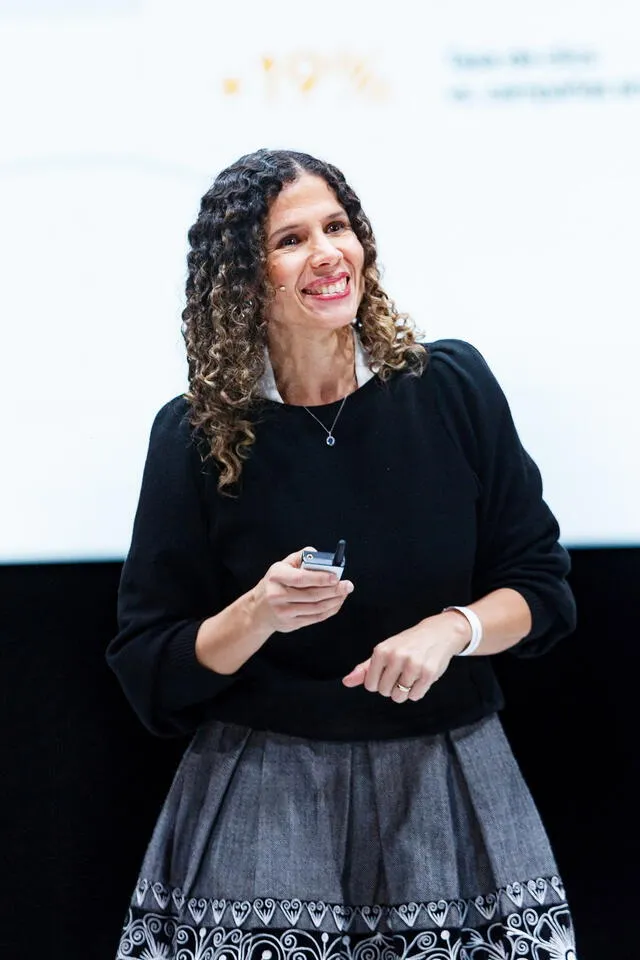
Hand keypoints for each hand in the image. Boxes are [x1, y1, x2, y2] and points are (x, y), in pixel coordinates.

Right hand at [252, 547, 353, 634]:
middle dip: (333, 590)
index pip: (301, 578)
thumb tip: (319, 555)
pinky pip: (315, 618)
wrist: (257, 610)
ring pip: (316, 608)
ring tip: (344, 593)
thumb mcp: (281, 566)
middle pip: (312, 595)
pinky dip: (329, 611)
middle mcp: (277, 595)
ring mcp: (284, 612)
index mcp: (276, 577)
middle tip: (348, 585)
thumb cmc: (274, 584)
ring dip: (334, 601)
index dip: (320, 578)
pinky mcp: (290, 624)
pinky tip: (336, 603)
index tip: (336, 576)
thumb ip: (300, 557)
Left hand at [342, 613, 468, 703]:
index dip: (378, 683)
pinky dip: (417, 691)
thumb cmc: (407, 644)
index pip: (370, 685)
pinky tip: (420, 677)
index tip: (387, 673)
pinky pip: (415, 696)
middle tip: (401, 673)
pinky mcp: (428, 673)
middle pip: (384, 692)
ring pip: (400, 696)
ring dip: (404, 691)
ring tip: (410, 676)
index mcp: (382, 651)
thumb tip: (346, 682)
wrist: (438, 633)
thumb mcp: (384, 651)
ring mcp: (413, 665)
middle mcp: (396, 657)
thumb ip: (365, 669)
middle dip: (392, 687)